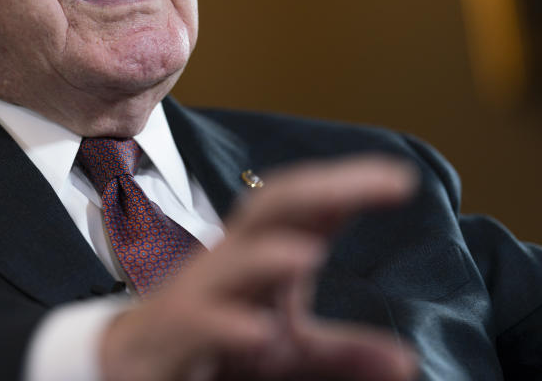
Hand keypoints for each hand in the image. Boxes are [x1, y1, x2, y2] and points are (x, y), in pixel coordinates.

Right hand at [100, 156, 418, 380]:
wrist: (135, 366)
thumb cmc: (218, 344)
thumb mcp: (291, 352)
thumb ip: (345, 351)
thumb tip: (407, 362)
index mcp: (262, 254)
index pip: (306, 207)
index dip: (348, 185)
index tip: (402, 179)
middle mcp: (230, 262)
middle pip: (269, 209)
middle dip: (317, 190)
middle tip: (376, 184)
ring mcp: (198, 294)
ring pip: (228, 262)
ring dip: (264, 256)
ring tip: (308, 254)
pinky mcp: (172, 333)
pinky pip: (196, 321)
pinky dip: (224, 324)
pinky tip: (259, 331)